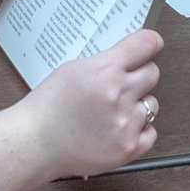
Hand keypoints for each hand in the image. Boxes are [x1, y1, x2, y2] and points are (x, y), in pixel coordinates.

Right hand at [20, 28, 161, 176]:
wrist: (36, 143)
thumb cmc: (48, 107)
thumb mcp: (73, 70)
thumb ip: (104, 63)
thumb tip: (129, 58)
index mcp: (104, 70)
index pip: (145, 44)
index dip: (151, 43)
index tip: (153, 45)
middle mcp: (119, 94)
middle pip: (152, 73)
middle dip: (139, 76)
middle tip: (122, 84)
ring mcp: (125, 122)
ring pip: (152, 104)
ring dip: (137, 105)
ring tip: (113, 112)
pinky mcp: (128, 147)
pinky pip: (151, 132)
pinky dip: (139, 130)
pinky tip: (119, 129)